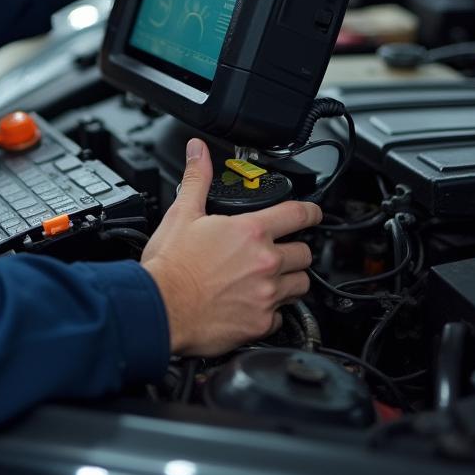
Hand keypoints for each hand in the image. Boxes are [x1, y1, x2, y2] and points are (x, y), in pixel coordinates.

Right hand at [140, 138, 321, 356]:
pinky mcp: (260, 324)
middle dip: (296, 250)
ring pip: (299, 286)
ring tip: (269, 278)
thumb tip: (198, 150)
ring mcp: (266, 295)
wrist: (161, 307)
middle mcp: (265, 263)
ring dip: (289, 280)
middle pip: (304, 254)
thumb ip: (197, 178)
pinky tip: (253, 304)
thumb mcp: (182, 212)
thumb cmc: (171, 264)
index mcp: (250, 232)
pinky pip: (281, 316)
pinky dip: (272, 311)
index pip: (298, 215)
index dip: (311, 212)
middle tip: (280, 251)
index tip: (314, 214)